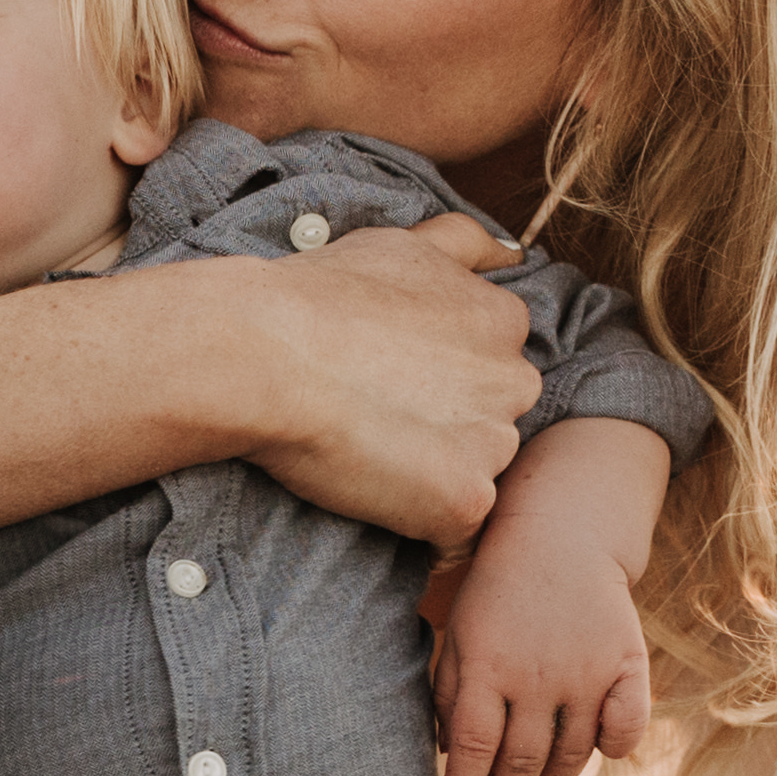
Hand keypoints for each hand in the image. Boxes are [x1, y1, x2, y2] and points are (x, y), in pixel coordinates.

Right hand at [249, 219, 534, 545]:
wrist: (261, 353)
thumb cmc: (316, 297)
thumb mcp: (400, 243)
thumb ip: (465, 244)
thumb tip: (513, 253)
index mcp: (503, 320)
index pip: (490, 367)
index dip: (436, 380)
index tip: (385, 381)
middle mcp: (515, 379)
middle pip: (491, 422)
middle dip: (442, 427)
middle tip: (371, 418)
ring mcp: (494, 443)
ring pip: (473, 474)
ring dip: (429, 474)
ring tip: (363, 454)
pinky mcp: (463, 500)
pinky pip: (453, 531)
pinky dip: (417, 523)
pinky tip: (370, 495)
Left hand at [431, 517, 651, 775]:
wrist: (560, 540)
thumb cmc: (497, 591)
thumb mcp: (459, 634)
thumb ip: (448, 692)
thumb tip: (448, 754)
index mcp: (487, 669)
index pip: (471, 748)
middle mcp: (536, 677)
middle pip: (520, 761)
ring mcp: (586, 673)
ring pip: (571, 755)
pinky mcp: (626, 666)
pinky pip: (626, 730)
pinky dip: (612, 748)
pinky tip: (596, 749)